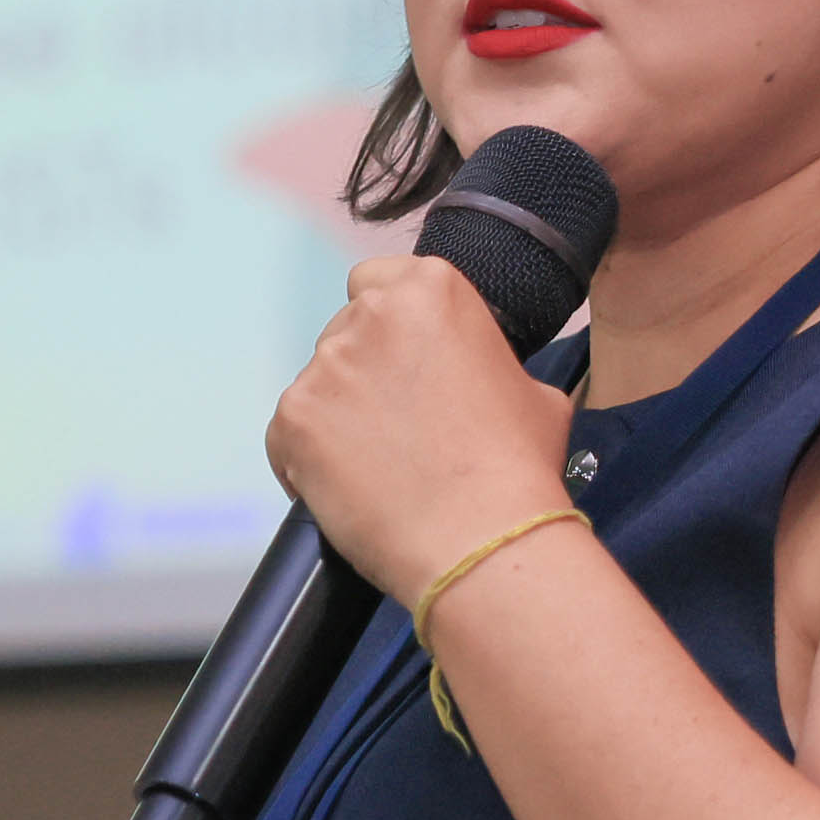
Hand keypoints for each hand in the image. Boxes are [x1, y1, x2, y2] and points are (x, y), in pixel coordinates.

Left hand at [265, 251, 582, 597]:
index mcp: (432, 290)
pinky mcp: (293, 419)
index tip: (402, 361)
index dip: (388, 324)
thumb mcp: (532, 390)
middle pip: (346, 332)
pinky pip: (288, 433)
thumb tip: (475, 377)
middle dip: (366, 373)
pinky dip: (309, 460)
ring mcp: (326, 367)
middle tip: (398, 426)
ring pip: (319, 385)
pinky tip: (351, 489)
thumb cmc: (517, 470)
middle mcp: (370, 315)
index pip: (379, 280)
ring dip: (339, 416)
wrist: (482, 540)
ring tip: (381, 468)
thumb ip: (486, 360)